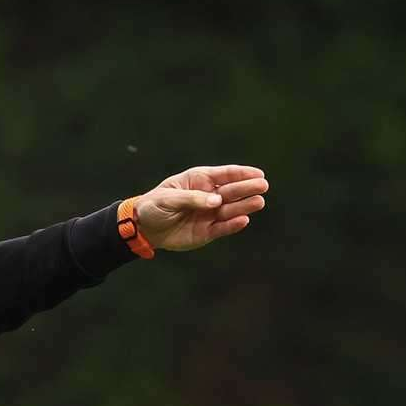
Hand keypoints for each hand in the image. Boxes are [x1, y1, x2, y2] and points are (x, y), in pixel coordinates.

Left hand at [134, 165, 268, 250]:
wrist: (142, 229)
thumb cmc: (153, 207)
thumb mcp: (167, 199)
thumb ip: (191, 199)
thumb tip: (216, 201)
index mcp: (199, 181)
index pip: (224, 174)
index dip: (241, 173)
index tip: (258, 174)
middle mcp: (208, 196)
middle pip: (232, 191)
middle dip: (247, 188)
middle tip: (263, 186)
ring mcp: (209, 214)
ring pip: (231, 209)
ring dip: (244, 206)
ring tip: (258, 202)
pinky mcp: (207, 231)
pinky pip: (222, 228)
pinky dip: (232, 225)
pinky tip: (243, 220)